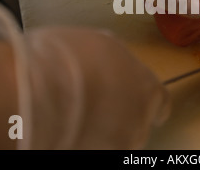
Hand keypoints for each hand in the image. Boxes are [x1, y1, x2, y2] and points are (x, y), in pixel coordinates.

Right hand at [0, 2, 169, 148]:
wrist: (38, 90)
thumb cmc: (72, 58)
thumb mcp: (101, 44)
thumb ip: (117, 60)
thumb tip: (113, 63)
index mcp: (147, 88)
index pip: (161, 103)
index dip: (148, 103)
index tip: (138, 103)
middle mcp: (140, 121)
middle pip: (137, 123)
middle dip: (120, 116)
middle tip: (95, 106)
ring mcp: (118, 144)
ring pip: (115, 139)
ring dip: (101, 131)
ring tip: (75, 118)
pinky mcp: (97, 155)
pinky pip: (94, 146)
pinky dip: (83, 141)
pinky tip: (66, 130)